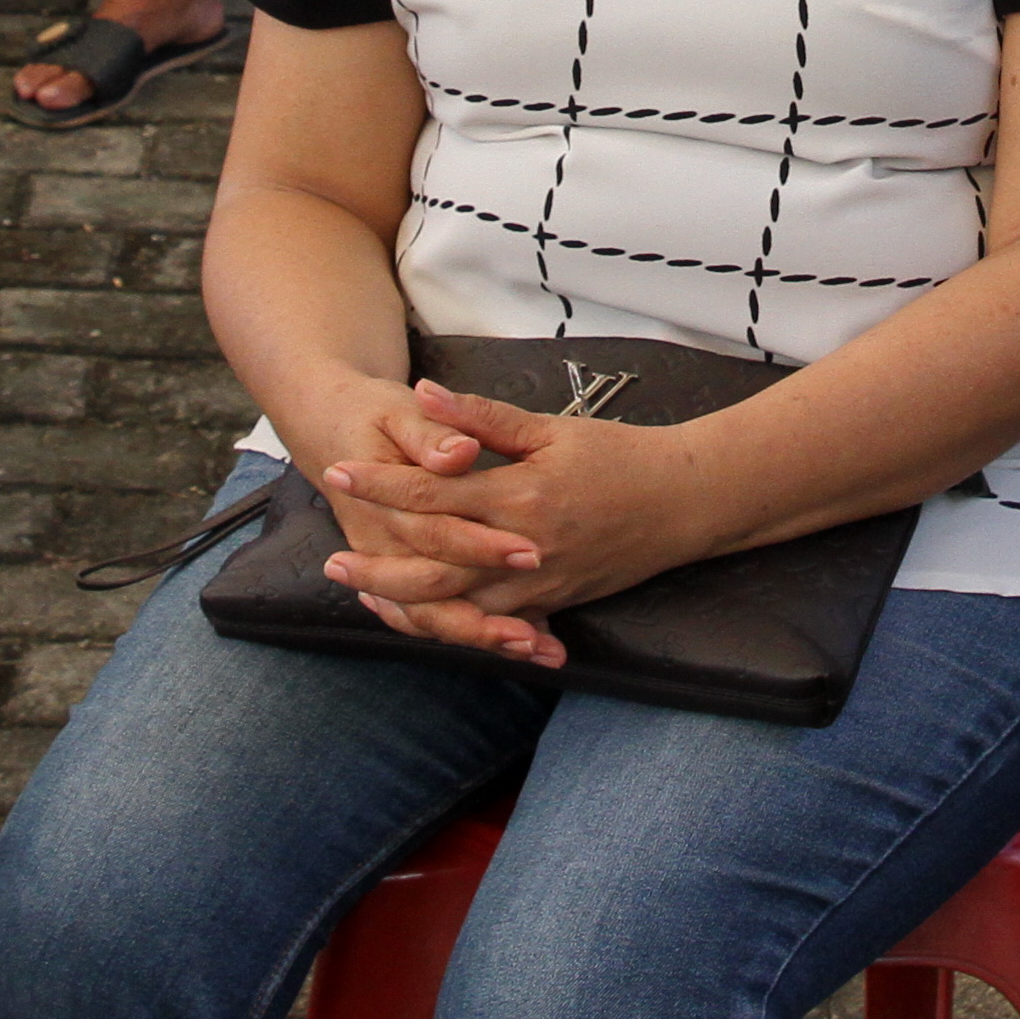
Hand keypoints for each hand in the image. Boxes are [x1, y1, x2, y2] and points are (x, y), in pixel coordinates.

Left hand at [315, 379, 733, 655]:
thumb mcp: (553, 428)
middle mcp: (522, 549)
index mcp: (519, 496)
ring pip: (457, 607)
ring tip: (367, 593)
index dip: (380, 483)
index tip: (340, 471)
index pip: (432, 493)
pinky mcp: (551, 604)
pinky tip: (426, 619)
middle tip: (333, 559)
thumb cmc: (623, 457)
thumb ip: (483, 418)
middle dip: (378, 566)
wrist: (686, 504)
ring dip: (407, 603)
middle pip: (431, 568)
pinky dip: (454, 624)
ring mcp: (537, 585)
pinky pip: (492, 623)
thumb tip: (426, 393)